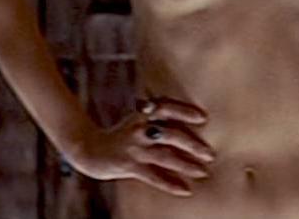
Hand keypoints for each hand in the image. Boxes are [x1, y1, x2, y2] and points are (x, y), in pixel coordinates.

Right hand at [69, 97, 214, 196]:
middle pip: (170, 134)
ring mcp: (134, 148)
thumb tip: (184, 118)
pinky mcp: (129, 166)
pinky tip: (186, 190)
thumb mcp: (136, 120)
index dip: (184, 111)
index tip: (203, 118)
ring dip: (186, 165)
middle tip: (210, 154)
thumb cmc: (119, 134)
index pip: (165, 108)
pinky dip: (171, 184)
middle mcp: (139, 129)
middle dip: (192, 144)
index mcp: (142, 115)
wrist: (88, 149)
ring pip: (165, 157)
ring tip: (204, 172)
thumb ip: (155, 117)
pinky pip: (154, 176)